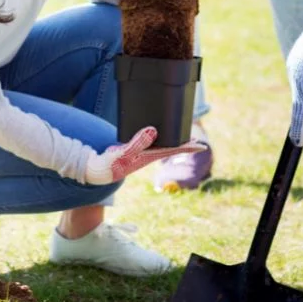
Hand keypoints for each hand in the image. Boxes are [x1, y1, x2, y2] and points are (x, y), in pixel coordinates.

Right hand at [85, 127, 205, 184]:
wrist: (100, 170)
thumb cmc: (112, 163)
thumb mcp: (124, 153)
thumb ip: (138, 142)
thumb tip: (153, 131)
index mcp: (150, 155)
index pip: (174, 149)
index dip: (188, 147)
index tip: (202, 146)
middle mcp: (149, 154)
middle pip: (172, 148)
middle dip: (185, 144)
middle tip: (199, 142)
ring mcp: (142, 153)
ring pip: (163, 145)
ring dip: (174, 141)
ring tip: (184, 137)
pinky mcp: (135, 149)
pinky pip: (151, 142)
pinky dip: (158, 136)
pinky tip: (158, 134)